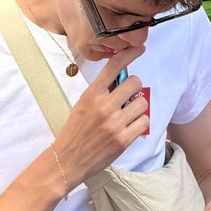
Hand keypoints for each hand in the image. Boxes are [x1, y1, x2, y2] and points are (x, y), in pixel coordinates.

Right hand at [52, 48, 148, 187]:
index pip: (114, 66)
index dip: (130, 54)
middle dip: (134, 88)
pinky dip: (140, 123)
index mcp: (92, 95)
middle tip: (128, 96)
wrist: (66, 162)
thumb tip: (122, 77)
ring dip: (137, 107)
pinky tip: (130, 126)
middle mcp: (104, 106)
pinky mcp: (123, 140)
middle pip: (135, 83)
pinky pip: (144, 121)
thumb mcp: (83, 105)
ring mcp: (115, 124)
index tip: (140, 49)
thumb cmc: (74, 131)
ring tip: (127, 115)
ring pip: (142, 103)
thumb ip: (101, 91)